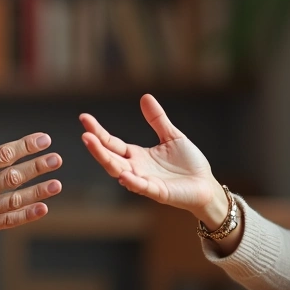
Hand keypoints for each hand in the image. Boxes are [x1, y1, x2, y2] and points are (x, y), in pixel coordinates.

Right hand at [0, 112, 62, 256]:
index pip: (3, 154)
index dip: (26, 146)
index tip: (44, 140)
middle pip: (14, 175)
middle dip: (38, 166)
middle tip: (57, 159)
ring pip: (16, 198)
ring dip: (38, 190)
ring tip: (57, 183)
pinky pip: (8, 221)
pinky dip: (26, 215)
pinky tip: (43, 208)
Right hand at [79, 94, 222, 223]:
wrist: (206, 185)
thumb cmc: (188, 163)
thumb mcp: (171, 136)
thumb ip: (157, 120)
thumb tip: (144, 96)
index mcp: (137, 155)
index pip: (112, 143)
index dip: (98, 131)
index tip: (84, 118)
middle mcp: (136, 169)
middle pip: (110, 157)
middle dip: (96, 146)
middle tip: (84, 133)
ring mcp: (145, 181)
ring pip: (119, 172)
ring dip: (105, 160)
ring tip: (92, 145)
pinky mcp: (158, 192)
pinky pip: (142, 187)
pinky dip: (133, 182)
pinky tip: (124, 175)